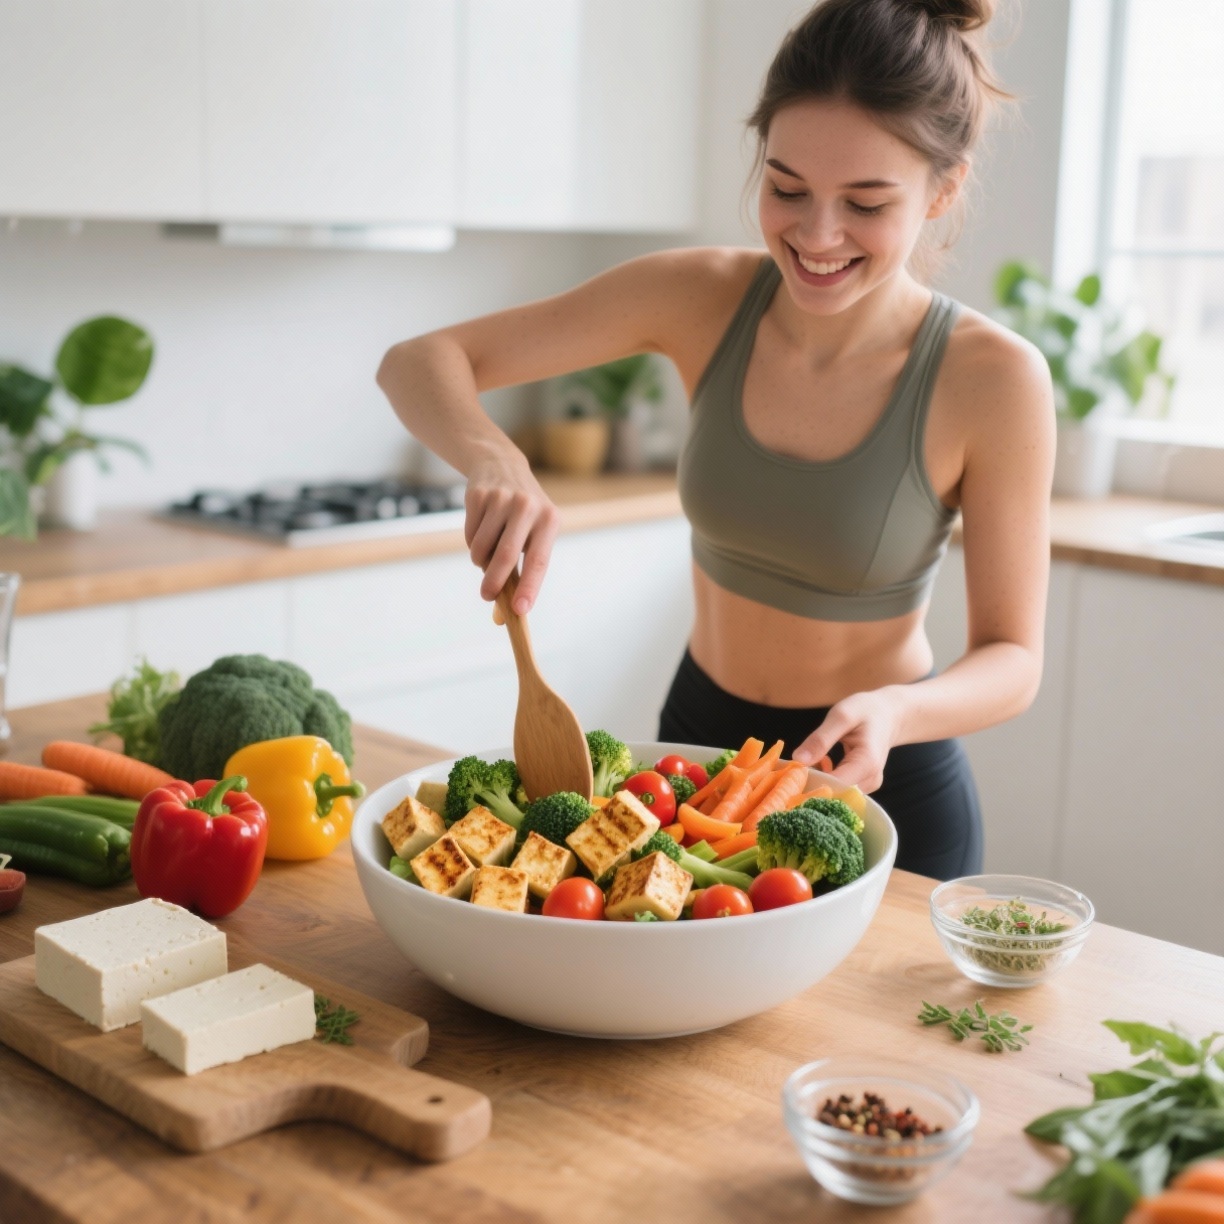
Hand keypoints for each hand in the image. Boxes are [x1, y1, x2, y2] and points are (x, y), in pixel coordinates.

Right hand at [463, 454, 559, 614]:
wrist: (502, 466)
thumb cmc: (523, 514)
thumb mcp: (534, 533)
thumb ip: (522, 571)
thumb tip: (503, 616)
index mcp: (549, 520)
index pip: (539, 561)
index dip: (530, 588)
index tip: (520, 611)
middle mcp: (528, 508)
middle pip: (507, 556)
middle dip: (494, 583)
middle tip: (487, 596)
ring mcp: (502, 499)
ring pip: (482, 547)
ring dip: (480, 561)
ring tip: (487, 553)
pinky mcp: (478, 495)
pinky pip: (469, 534)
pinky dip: (472, 543)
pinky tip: (481, 529)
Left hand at [791, 687, 903, 792]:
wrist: (889, 715)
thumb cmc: (866, 711)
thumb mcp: (841, 716)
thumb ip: (821, 739)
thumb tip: (798, 760)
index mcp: (866, 763)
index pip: (833, 785)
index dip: (810, 782)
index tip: (791, 773)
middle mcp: (870, 780)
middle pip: (834, 794)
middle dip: (811, 784)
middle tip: (794, 768)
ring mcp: (867, 786)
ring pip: (835, 794)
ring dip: (817, 782)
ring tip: (808, 762)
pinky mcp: (862, 786)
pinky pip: (839, 790)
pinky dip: (824, 780)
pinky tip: (820, 764)